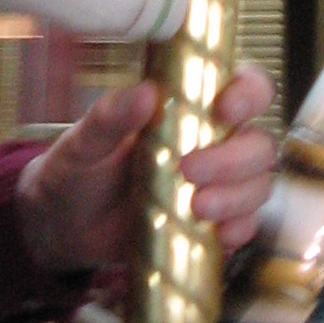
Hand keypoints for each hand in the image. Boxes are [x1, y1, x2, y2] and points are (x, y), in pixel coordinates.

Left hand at [16, 63, 278, 274]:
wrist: (65, 225)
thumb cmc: (78, 169)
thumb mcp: (84, 142)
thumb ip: (110, 116)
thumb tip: (145, 93)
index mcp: (191, 105)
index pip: (244, 86)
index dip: (249, 93)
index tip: (225, 108)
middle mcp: (215, 141)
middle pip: (258, 142)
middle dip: (236, 157)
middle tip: (191, 170)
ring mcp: (218, 185)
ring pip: (258, 184)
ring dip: (238, 196)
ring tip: (197, 206)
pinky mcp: (213, 223)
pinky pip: (246, 225)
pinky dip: (240, 230)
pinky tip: (220, 235)